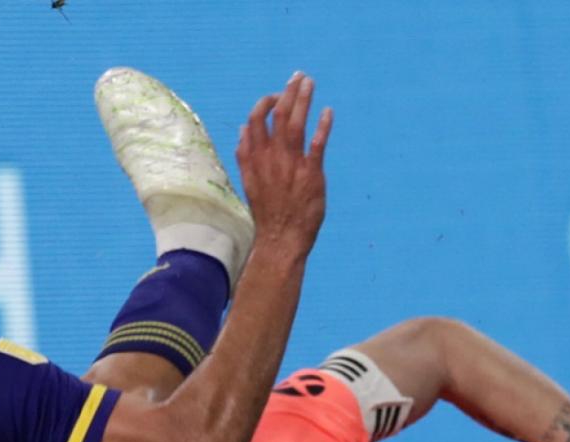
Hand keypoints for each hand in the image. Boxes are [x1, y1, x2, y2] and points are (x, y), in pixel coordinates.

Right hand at [235, 72, 332, 255]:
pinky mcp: (311, 174)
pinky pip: (317, 144)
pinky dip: (322, 126)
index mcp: (254, 159)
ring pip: (295, 123)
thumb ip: (245, 155)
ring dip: (303, 100)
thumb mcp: (249, 181)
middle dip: (287, 92)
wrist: (281, 238)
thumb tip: (242, 130)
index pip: (255, 121)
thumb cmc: (268, 212)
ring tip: (309, 82)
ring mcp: (292, 165)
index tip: (276, 96)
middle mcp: (271, 158)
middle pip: (277, 116)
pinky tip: (327, 111)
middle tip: (298, 76)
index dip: (265, 103)